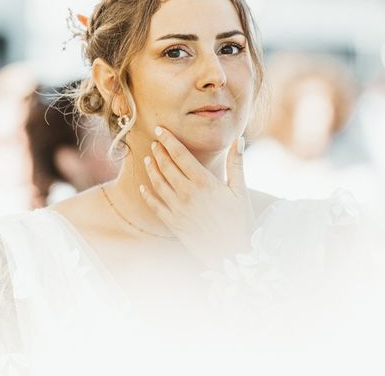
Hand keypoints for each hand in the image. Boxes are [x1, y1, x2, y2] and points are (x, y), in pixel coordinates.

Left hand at [140, 127, 253, 269]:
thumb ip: (237, 164)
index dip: (168, 140)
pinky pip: (155, 205)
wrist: (232, 254)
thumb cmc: (240, 222)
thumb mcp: (241, 191)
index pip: (180, 155)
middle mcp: (187, 193)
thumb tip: (239, 140)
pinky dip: (147, 194)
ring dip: (151, 169)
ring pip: (158, 183)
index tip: (160, 129)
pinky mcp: (173, 223)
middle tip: (153, 141)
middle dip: (158, 151)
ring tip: (148, 158)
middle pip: (166, 166)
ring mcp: (178, 209)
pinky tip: (143, 186)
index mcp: (204, 182)